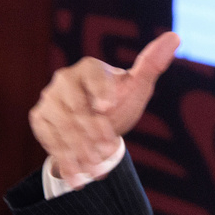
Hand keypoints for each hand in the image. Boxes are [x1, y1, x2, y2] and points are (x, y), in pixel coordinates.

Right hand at [28, 31, 180, 185]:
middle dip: (92, 130)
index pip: (91, 75)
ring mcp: (49, 101)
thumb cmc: (119, 103)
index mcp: (88, 68)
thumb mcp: (137, 87)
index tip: (109, 108)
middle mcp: (64, 80)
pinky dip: (66, 161)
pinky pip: (50, 141)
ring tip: (97, 170)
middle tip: (109, 148)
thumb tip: (174, 36)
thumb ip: (152, 64)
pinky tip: (79, 178)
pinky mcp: (40, 120)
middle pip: (75, 106)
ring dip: (80, 151)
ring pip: (63, 127)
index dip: (101, 91)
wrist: (95, 126)